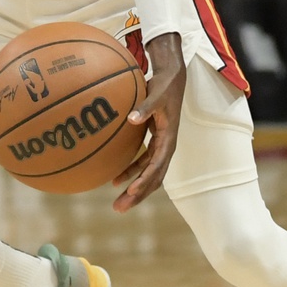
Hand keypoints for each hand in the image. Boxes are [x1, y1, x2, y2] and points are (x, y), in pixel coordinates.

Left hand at [112, 33, 185, 212]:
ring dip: (134, 189)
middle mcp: (166, 147)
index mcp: (169, 139)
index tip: (132, 190)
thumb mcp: (156, 94)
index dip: (145, 179)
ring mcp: (160, 146)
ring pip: (148, 174)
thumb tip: (132, 118)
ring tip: (118, 204)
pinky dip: (131, 172)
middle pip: (153, 177)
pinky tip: (115, 180)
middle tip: (120, 208)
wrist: (171, 78)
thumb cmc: (164, 86)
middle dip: (138, 194)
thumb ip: (145, 107)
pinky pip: (142, 163)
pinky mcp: (153, 142)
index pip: (157, 165)